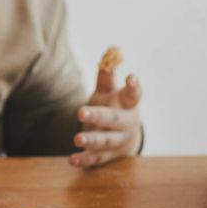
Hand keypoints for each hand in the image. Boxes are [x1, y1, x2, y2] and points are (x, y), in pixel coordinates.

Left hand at [69, 50, 142, 167]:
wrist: (124, 140)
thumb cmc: (114, 107)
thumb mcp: (110, 91)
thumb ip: (107, 72)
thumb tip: (112, 48)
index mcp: (128, 105)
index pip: (134, 95)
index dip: (134, 86)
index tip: (131, 76)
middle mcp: (125, 124)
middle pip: (114, 120)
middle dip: (98, 116)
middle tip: (81, 112)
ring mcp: (116, 142)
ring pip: (105, 141)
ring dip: (91, 140)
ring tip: (77, 137)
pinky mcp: (106, 156)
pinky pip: (95, 159)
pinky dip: (84, 159)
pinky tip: (72, 158)